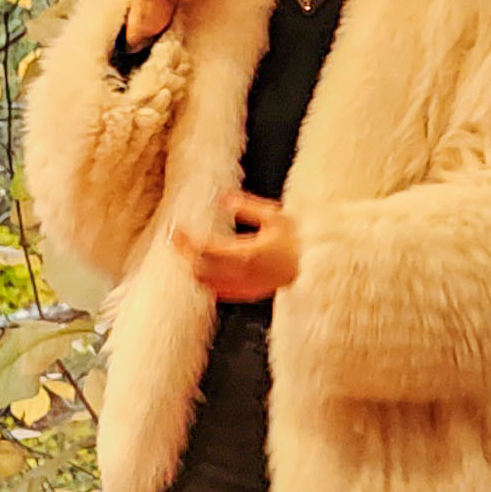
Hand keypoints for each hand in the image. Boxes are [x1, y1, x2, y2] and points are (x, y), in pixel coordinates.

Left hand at [184, 192, 298, 302]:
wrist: (315, 265)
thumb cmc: (297, 240)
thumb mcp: (274, 216)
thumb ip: (246, 207)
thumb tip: (222, 197)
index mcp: (247, 255)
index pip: (205, 250)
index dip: (186, 240)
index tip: (176, 229)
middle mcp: (243, 274)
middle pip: (200, 268)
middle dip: (184, 253)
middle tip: (175, 237)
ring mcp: (245, 287)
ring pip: (206, 283)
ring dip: (192, 266)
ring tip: (186, 250)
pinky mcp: (248, 293)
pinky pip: (218, 291)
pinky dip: (205, 279)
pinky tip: (202, 268)